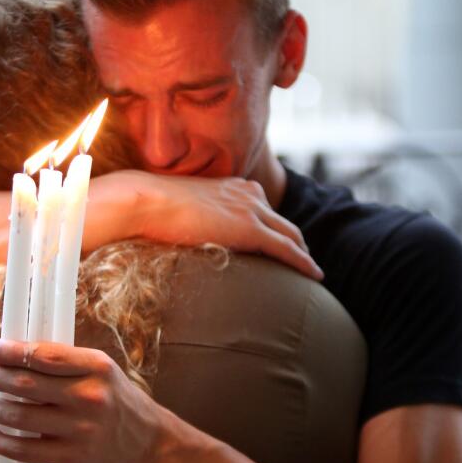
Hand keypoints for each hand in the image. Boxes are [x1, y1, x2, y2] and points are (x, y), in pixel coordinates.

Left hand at [0, 338, 168, 462]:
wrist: (144, 445)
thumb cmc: (113, 400)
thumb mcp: (100, 370)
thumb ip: (63, 362)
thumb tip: (10, 355)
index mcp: (96, 367)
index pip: (44, 355)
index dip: (11, 351)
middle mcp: (89, 397)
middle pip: (25, 384)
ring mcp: (79, 431)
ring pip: (19, 417)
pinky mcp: (70, 458)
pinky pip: (23, 450)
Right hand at [95, 170, 322, 279]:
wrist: (146, 201)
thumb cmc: (150, 207)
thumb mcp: (179, 209)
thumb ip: (191, 218)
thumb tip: (181, 234)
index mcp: (232, 186)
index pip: (262, 208)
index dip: (274, 227)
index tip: (280, 242)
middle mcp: (247, 193)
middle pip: (282, 221)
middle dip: (295, 240)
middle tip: (304, 259)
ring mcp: (250, 210)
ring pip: (291, 235)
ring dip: (304, 253)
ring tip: (312, 271)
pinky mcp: (250, 229)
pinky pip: (286, 249)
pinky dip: (304, 262)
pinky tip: (315, 275)